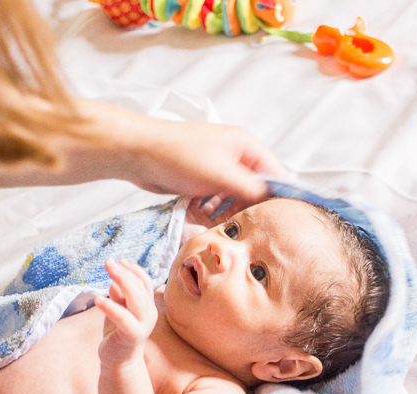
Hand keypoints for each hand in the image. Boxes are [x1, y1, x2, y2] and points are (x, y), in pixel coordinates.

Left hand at [95, 259, 157, 366]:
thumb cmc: (118, 334)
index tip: (119, 261)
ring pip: (136, 298)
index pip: (144, 282)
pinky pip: (122, 317)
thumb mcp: (118, 310)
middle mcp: (149, 313)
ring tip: (108, 271)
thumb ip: (119, 297)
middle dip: (124, 273)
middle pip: (140, 287)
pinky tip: (97, 299)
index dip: (133, 270)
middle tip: (109, 262)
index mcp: (147, 305)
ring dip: (122, 282)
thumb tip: (114, 282)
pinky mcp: (132, 335)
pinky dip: (110, 306)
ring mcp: (143, 324)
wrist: (119, 361)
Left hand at [120, 118, 285, 205]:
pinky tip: (206, 217)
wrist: (139, 154)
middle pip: (254, 187)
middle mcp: (233, 155)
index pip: (274, 173)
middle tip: (244, 225)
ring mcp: (216, 168)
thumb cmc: (180, 156)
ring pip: (234, 196)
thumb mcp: (222, 174)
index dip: (278, 196)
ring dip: (229, 210)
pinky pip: (215, 199)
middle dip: (249, 206)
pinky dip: (213, 209)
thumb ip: (251, 189)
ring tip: (222, 221)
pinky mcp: (200, 180)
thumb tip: (272, 201)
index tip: (277, 219)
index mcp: (244, 145)